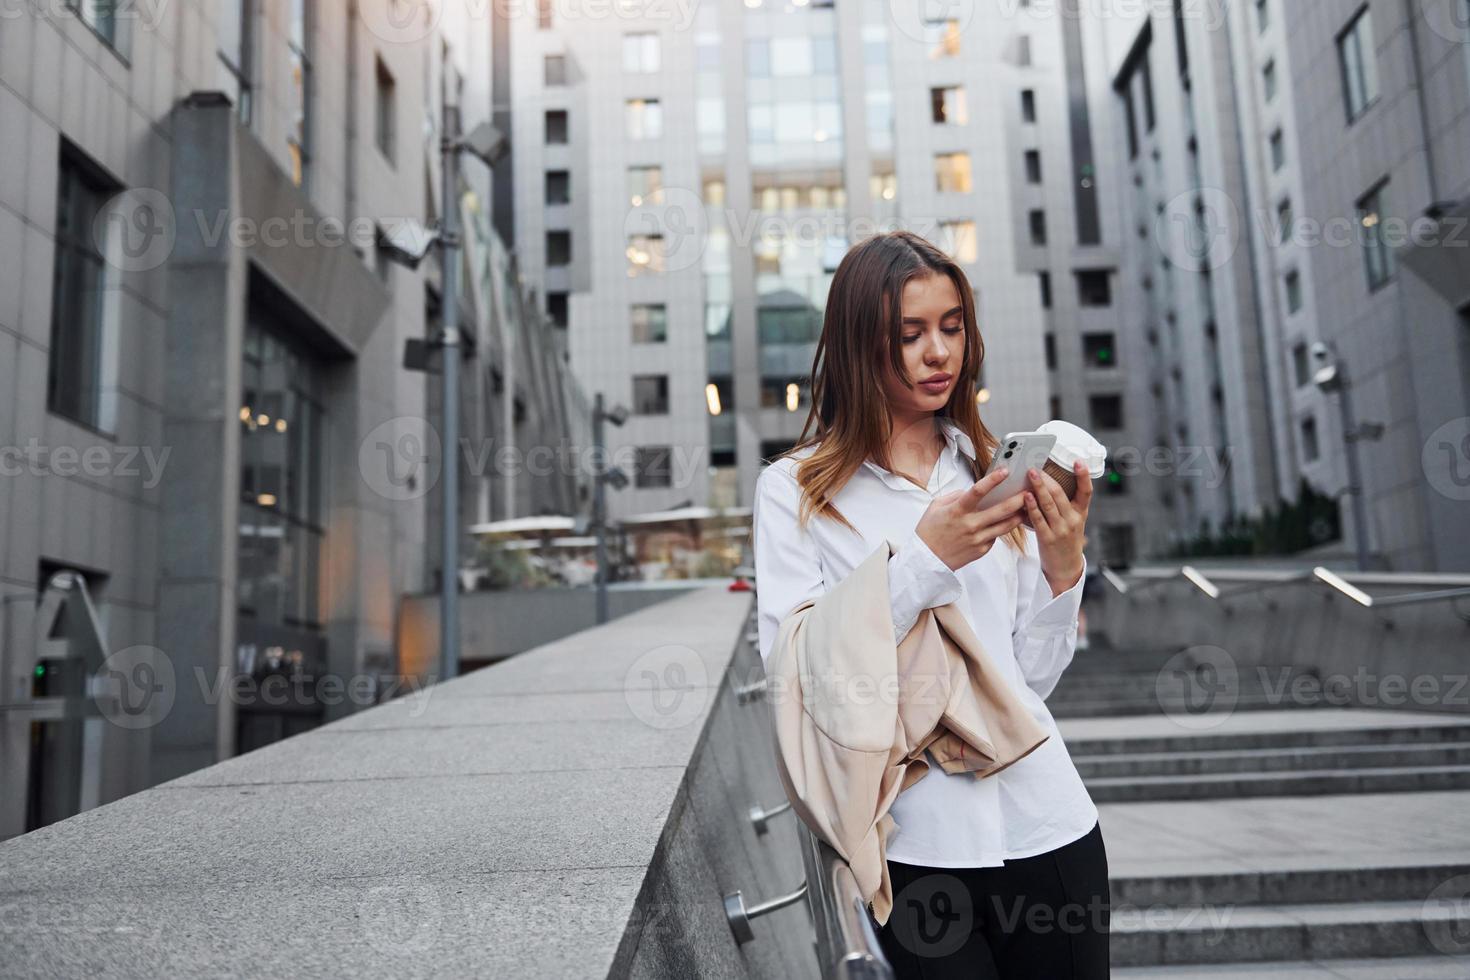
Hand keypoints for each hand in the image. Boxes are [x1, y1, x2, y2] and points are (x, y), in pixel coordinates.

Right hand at [914, 467, 1028, 571]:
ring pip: (1005, 526)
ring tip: (1028, 507)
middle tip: (1030, 490)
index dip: (993, 480)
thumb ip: (955, 496)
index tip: (1005, 471)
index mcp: (957, 510)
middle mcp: (970, 524)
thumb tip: (971, 491)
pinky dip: (1001, 529)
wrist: (926, 560)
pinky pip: (995, 537)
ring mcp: (977, 539)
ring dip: (1018, 515)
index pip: (978, 491)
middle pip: (1000, 510)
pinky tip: (1006, 523)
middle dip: (1018, 499)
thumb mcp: (936, 506)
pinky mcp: (982, 550)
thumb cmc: (929, 531)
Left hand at [1024, 462, 1092, 595]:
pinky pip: (1038, 519)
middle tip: (1037, 467)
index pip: (1086, 492)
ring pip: (1049, 504)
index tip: (1078, 462)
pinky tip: (1025, 496)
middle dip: (1048, 479)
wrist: (1066, 567)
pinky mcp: (1048, 538)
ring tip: (1030, 475)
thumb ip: (1063, 504)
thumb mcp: (1072, 521)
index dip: (1084, 476)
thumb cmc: (1066, 539)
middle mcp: (1073, 520)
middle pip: (1061, 494)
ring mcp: (1061, 529)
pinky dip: (1032, 506)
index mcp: (1081, 513)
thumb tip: (1047, 482)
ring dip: (1039, 488)